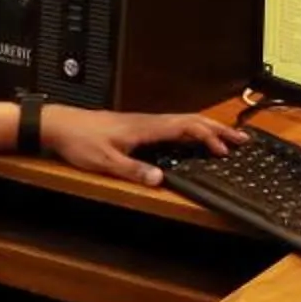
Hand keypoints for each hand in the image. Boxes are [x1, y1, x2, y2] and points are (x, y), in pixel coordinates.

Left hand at [42, 107, 246, 185]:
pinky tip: (190, 138)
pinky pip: (171, 125)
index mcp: (146, 128)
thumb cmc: (80, 141)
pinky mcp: (136, 127)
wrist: (59, 125)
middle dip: (217, 129)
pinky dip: (188, 130)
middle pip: (189, 121)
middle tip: (241, 139)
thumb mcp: (106, 163)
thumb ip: (134, 171)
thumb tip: (161, 180)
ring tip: (224, 138)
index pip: (186, 128)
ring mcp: (143, 123)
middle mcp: (148, 122)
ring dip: (205, 128)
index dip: (209, 136)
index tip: (227, 148)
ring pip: (182, 121)